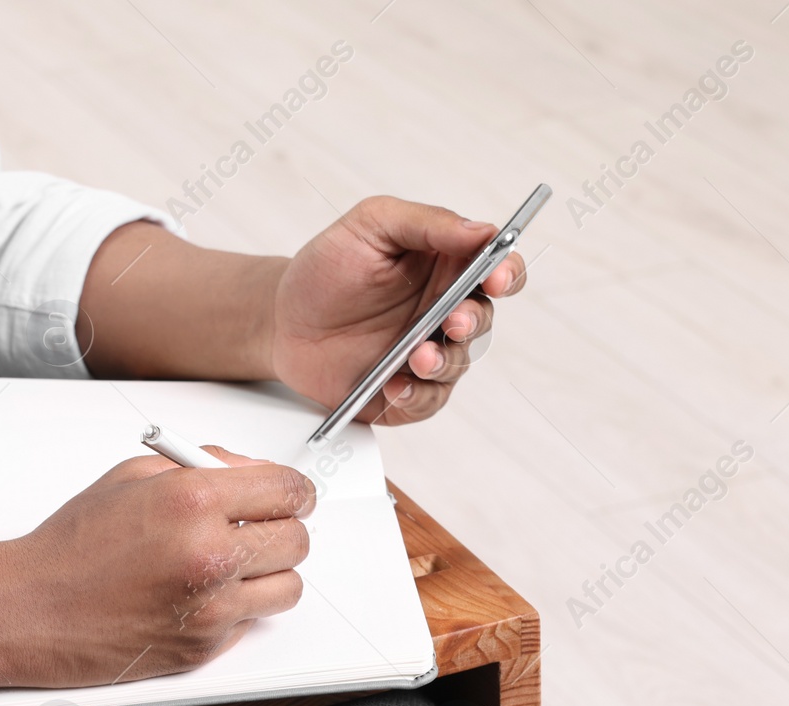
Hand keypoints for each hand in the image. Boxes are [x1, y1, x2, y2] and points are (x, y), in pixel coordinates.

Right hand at [0, 449, 314, 687]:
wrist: (30, 609)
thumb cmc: (72, 546)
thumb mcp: (133, 476)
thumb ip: (202, 466)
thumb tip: (251, 472)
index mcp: (193, 500)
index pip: (288, 490)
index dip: (294, 492)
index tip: (289, 496)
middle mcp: (209, 555)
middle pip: (297, 540)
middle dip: (280, 530)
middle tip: (255, 528)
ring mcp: (210, 607)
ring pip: (288, 587)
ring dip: (270, 574)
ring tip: (235, 565)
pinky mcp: (204, 647)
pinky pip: (253, 621)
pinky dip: (238, 608)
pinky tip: (202, 595)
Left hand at [269, 196, 527, 425]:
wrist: (281, 320)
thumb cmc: (326, 270)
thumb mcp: (370, 225)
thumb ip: (426, 222)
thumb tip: (481, 230)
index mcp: (446, 265)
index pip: (497, 267)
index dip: (506, 272)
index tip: (496, 276)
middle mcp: (444, 310)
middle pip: (484, 318)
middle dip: (473, 321)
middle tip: (453, 321)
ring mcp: (428, 352)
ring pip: (459, 363)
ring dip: (443, 362)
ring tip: (417, 358)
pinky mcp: (406, 390)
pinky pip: (427, 400)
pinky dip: (416, 397)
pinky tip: (396, 388)